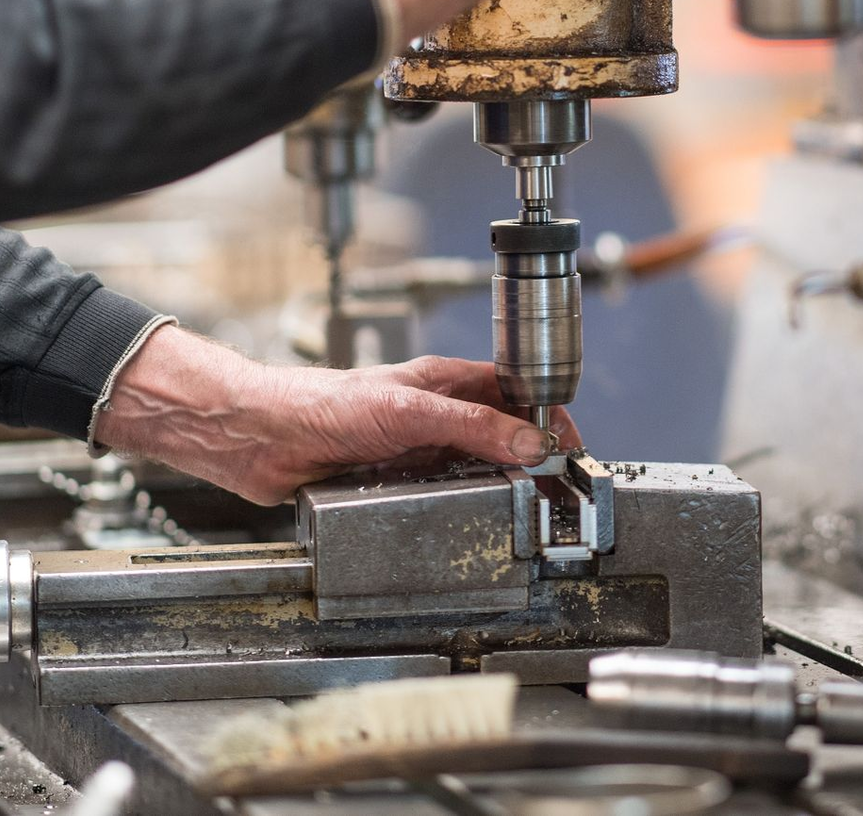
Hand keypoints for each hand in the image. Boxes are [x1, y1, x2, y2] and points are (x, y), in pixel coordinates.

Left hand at [94, 325, 581, 505]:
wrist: (257, 437)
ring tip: (524, 506)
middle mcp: (433, 412)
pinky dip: (464, 502)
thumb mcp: (409, 410)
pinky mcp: (393, 478)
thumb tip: (530, 441)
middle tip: (555, 487)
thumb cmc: (319, 403)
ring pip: (474, 464)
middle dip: (530, 455)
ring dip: (500, 482)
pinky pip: (442, 491)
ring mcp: (415, 446)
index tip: (569, 446)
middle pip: (500, 431)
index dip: (546, 415)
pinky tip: (474, 517)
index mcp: (443, 381)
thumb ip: (472, 426)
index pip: (514, 390)